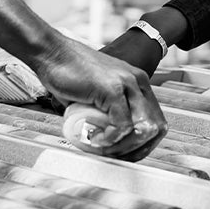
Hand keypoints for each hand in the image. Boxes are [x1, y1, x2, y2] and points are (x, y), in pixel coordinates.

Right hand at [33, 35, 166, 160]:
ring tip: (101, 148)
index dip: (144, 144)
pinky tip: (94, 140)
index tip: (124, 154)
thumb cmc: (70, 74)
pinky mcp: (113, 89)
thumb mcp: (99, 95)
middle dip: (135, 149)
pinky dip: (109, 141)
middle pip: (154, 128)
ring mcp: (127, 83)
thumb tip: (113, 143)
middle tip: (112, 155)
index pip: (157, 121)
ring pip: (140, 130)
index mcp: (138, 82)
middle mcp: (137, 81)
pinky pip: (121, 127)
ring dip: (122, 148)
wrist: (52, 53)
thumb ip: (110, 113)